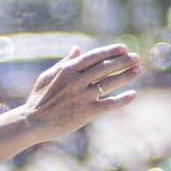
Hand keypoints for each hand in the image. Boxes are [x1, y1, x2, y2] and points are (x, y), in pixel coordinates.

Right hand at [20, 46, 141, 140]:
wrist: (34, 122)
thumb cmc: (39, 98)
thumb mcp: (48, 75)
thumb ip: (64, 62)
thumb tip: (77, 49)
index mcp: (68, 70)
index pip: (94, 56)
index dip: (110, 51)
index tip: (123, 48)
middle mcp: (77, 80)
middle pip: (105, 67)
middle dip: (123, 61)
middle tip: (136, 58)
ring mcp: (83, 96)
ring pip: (110, 83)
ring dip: (126, 76)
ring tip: (137, 70)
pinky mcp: (87, 112)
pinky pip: (109, 104)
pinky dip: (122, 99)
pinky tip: (133, 95)